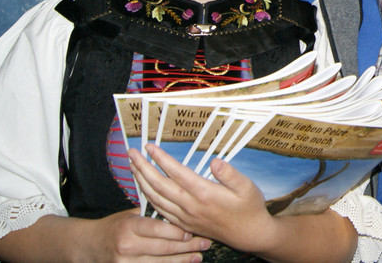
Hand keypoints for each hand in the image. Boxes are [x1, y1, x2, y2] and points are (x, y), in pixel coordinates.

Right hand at [85, 209, 213, 261]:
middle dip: (187, 247)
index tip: (193, 231)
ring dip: (182, 260)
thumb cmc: (115, 226)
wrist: (89, 246)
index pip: (158, 229)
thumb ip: (152, 213)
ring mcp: (125, 262)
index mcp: (129, 226)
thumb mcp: (130, 215)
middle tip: (204, 243)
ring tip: (199, 256)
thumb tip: (179, 206)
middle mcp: (126, 246)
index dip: (177, 232)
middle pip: (163, 248)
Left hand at [129, 144, 276, 252]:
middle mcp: (191, 206)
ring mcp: (185, 216)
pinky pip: (159, 210)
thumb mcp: (247, 187)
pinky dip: (147, 197)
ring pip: (155, 198)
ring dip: (141, 181)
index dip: (161, 159)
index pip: (177, 173)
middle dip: (143, 167)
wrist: (248, 235)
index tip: (150, 146)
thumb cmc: (249, 207)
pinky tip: (143, 188)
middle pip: (159, 185)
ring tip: (132, 166)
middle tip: (131, 153)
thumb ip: (230, 174)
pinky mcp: (184, 223)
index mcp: (205, 193)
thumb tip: (215, 161)